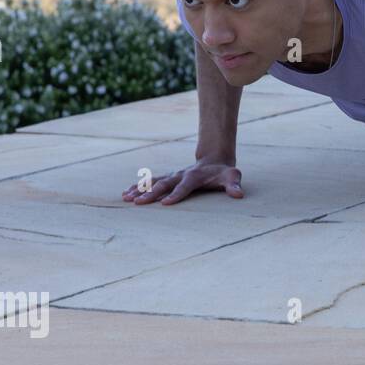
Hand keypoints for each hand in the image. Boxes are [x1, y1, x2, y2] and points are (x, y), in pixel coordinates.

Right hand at [121, 161, 243, 204]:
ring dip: (140, 189)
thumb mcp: (232, 177)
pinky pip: (151, 182)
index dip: (176, 194)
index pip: (185, 187)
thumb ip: (234, 185)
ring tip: (126, 197)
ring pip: (154, 182)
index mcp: (195, 176)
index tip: (166, 203)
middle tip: (138, 203)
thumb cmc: (224, 173)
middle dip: (151, 194)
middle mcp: (181, 174)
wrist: (215, 161)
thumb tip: (239, 195)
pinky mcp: (168, 178)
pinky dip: (138, 187)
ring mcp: (173, 175)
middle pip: (164, 184)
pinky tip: (126, 194)